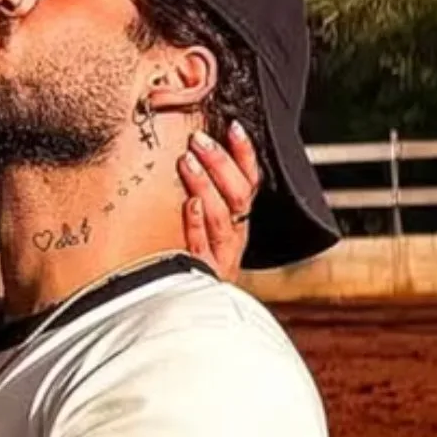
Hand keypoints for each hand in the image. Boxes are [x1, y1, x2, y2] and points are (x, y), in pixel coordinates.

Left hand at [179, 122, 261, 280]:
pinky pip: (200, 246)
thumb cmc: (192, 261)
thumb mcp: (203, 228)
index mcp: (238, 221)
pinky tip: (188, 205)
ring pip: (221, 216)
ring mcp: (220, 256)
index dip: (244, 154)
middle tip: (200, 139)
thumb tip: (187, 153)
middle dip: (220, 163)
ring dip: (204, 185)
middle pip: (238, 195)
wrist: (189, 309)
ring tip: (186, 161)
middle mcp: (234, 237)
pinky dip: (196, 224)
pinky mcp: (202, 274)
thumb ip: (201, 196)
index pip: (250, 181)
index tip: (234, 127)